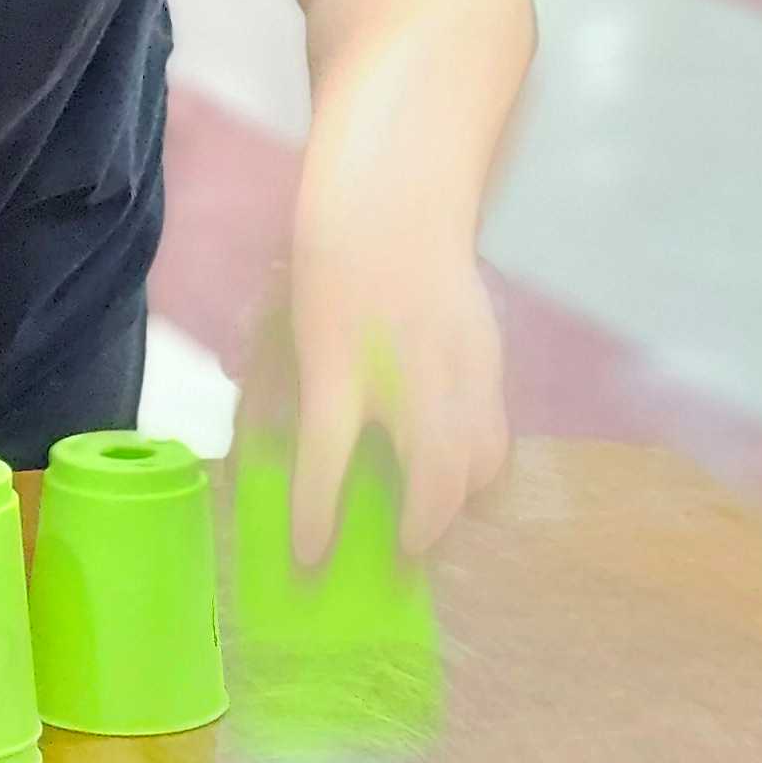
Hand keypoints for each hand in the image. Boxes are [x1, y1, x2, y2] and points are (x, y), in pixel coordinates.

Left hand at [287, 208, 511, 566]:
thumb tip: (265, 456)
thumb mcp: (289, 331)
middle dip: (418, 535)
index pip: (323, 463)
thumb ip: (282, 397)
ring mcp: (456, 370)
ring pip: (477, 466)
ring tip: (433, 523)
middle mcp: (402, 377)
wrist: (394, 202)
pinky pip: (496, 434)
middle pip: (430, 480)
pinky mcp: (489, 360)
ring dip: (456, 508)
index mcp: (335, 369)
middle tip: (399, 560)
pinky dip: (481, 468)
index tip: (310, 560)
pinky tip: (462, 475)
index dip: (316, 519)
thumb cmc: (328, 265)